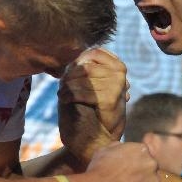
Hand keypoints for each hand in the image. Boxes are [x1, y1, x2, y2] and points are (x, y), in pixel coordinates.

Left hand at [57, 48, 128, 163]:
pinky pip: (82, 92)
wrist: (98, 135)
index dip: (77, 62)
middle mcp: (120, 72)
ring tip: (61, 93)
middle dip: (69, 75)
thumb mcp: (91, 82)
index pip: (92, 53)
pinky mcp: (110, 98)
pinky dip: (69, 95)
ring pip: (82, 78)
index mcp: (117, 65)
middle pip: (85, 66)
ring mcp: (117, 84)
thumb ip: (86, 66)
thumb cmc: (92, 106)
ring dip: (67, 86)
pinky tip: (63, 99)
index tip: (66, 72)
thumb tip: (68, 46)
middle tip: (61, 85)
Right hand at [81, 141, 160, 181]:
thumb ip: (119, 147)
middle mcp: (152, 163)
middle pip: (150, 168)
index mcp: (141, 149)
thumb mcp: (105, 150)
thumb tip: (122, 148)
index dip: (135, 163)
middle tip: (128, 181)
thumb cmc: (98, 170)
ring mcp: (155, 180)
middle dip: (141, 173)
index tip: (127, 169)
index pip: (143, 155)